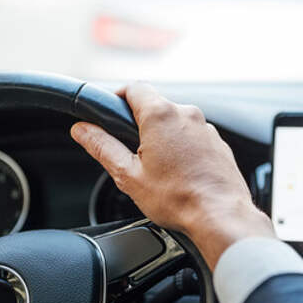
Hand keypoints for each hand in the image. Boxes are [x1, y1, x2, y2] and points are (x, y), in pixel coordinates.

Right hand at [71, 82, 274, 268]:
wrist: (220, 215)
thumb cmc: (178, 198)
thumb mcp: (128, 175)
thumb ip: (102, 147)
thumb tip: (82, 130)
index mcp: (160, 115)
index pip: (134, 88)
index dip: (118, 96)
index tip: (111, 111)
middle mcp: (186, 114)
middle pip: (155, 105)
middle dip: (140, 124)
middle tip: (132, 151)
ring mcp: (206, 127)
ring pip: (175, 122)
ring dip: (163, 137)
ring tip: (159, 169)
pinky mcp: (218, 142)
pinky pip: (193, 137)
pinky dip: (183, 148)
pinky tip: (179, 173)